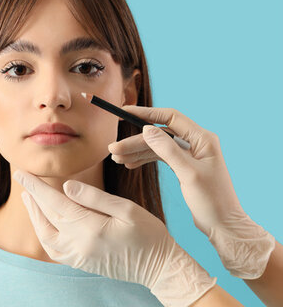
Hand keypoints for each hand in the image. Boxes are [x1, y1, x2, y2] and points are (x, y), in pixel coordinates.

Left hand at [14, 170, 215, 306]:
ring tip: (29, 198)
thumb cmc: (149, 235)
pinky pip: (53, 250)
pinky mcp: (81, 263)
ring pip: (45, 235)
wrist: (160, 268)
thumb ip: (95, 197)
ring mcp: (78, 257)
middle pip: (47, 216)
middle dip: (32, 196)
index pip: (55, 202)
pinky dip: (44, 234)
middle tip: (22, 179)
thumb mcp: (127, 209)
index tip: (22, 173)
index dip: (36, 187)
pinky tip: (43, 223)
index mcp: (90, 228)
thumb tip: (66, 186)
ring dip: (35, 216)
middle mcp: (78, 244)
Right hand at [108, 106, 274, 278]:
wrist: (222, 224)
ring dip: (136, 151)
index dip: (145, 113)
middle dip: (135, 141)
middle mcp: (197, 142)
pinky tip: (130, 164)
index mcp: (203, 139)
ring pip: (157, 146)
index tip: (123, 112)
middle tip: (113, 149)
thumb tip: (146, 129)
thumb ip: (167, 150)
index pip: (170, 118)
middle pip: (159, 134)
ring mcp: (190, 154)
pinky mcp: (184, 165)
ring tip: (117, 159)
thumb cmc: (212, 201)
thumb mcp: (188, 174)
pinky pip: (160, 157)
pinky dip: (144, 159)